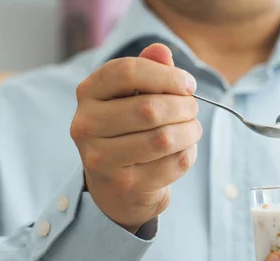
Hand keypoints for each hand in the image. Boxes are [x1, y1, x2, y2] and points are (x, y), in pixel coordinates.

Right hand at [71, 43, 200, 231]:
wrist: (117, 189)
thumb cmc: (128, 132)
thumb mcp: (132, 97)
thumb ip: (147, 71)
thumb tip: (162, 51)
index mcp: (87, 94)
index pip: (127, 71)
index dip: (166, 75)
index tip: (189, 85)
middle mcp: (86, 126)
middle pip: (149, 108)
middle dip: (183, 107)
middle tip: (193, 110)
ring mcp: (101, 159)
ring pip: (163, 138)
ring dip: (190, 131)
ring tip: (192, 129)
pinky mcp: (125, 185)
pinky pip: (172, 164)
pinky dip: (187, 154)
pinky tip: (183, 151)